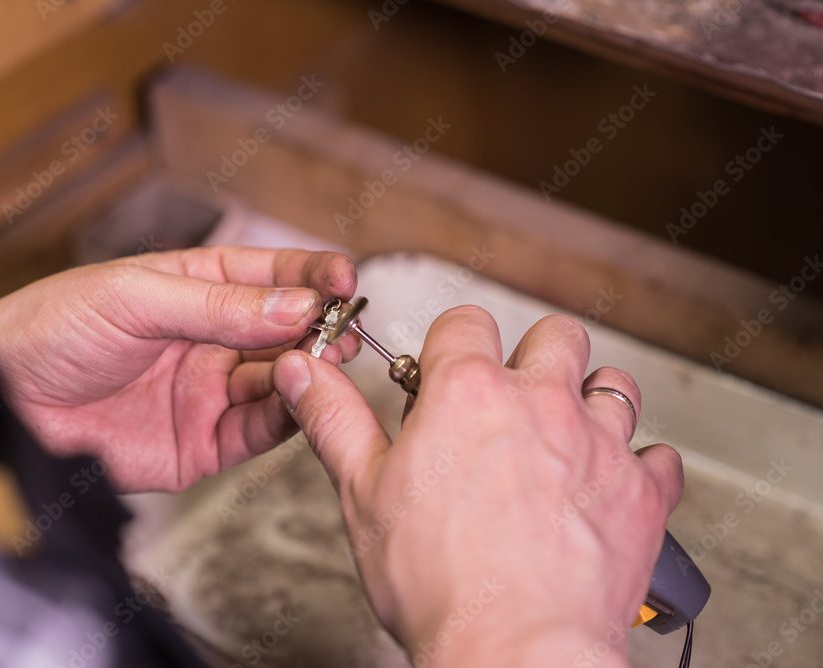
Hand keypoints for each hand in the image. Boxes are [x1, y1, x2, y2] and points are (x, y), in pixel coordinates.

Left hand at [0, 247, 357, 491]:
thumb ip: (217, 306)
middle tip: (345, 329)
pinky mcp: (202, 444)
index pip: (269, 276)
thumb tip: (295, 304)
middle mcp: (209, 339)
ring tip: (326, 364)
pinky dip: (285, 418)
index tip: (346, 280)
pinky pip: (258, 431)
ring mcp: (209, 392)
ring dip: (307, 372)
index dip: (311, 277)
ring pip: (279, 381)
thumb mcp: (134, 298)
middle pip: (285, 331)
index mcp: (194, 287)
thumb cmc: (47, 332)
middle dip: (320, 328)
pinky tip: (297, 402)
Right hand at [272, 307, 683, 666]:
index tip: (445, 372)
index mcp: (469, 395)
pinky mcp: (642, 493)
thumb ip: (334, 418)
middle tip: (512, 397)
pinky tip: (609, 484)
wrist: (515, 652)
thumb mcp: (362, 491)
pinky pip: (659, 456)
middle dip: (533, 356)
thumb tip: (304, 371)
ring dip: (591, 400)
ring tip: (566, 433)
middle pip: (555, 335)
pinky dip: (638, 465)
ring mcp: (599, 445)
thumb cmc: (438, 584)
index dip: (451, 345)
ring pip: (614, 384)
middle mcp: (541, 404)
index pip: (466, 323)